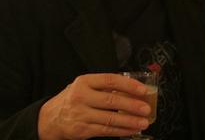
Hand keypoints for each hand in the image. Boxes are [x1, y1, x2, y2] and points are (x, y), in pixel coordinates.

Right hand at [37, 73, 151, 139]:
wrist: (50, 118)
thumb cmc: (73, 99)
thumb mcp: (85, 87)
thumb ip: (105, 86)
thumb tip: (133, 89)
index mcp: (84, 82)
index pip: (110, 80)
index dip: (128, 84)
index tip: (143, 90)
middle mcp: (81, 97)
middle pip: (111, 100)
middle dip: (132, 105)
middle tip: (146, 108)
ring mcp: (81, 114)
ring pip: (110, 118)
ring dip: (129, 121)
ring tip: (143, 122)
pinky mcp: (82, 130)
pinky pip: (105, 130)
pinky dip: (121, 131)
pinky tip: (132, 130)